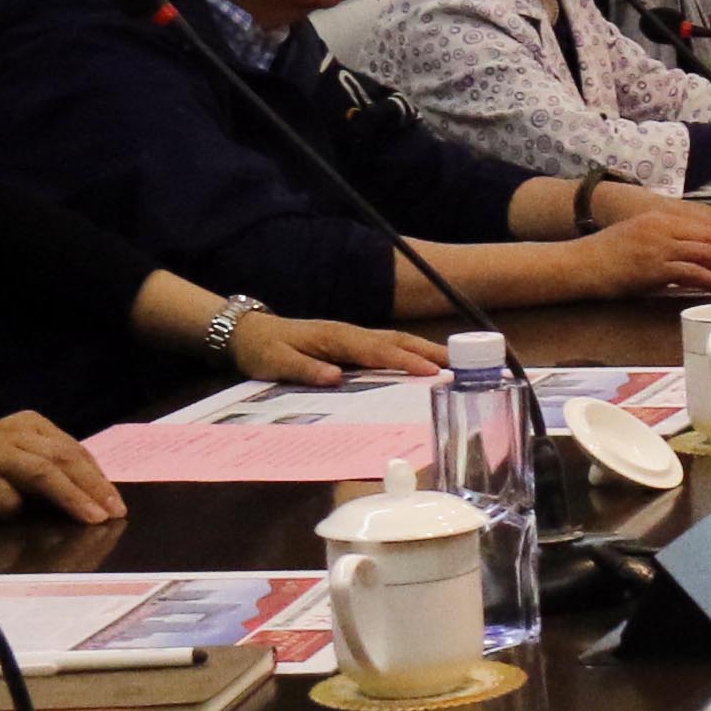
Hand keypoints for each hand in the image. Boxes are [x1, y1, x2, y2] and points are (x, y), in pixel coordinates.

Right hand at [0, 411, 123, 527]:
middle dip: (91, 487)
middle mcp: (13, 433)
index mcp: (31, 426)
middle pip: (62, 458)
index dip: (98, 479)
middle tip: (112, 513)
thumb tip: (98, 501)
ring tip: (90, 518)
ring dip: (69, 497)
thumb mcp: (19, 463)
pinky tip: (15, 517)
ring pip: (40, 472)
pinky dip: (13, 507)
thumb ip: (52, 473)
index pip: (74, 451)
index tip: (117, 506)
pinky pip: (0, 494)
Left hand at [235, 312, 442, 388]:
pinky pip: (387, 347)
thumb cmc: (262, 349)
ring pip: (396, 341)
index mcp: (336, 338)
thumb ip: (304, 370)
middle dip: (430, 352)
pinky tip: (425, 364)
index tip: (433, 372)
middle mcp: (350, 334)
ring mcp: (353, 337)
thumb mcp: (275, 363)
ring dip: (425, 350)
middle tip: (461, 365)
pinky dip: (410, 353)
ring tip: (454, 364)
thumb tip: (335, 378)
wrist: (248, 333)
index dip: (406, 362)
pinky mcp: (352, 344)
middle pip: (397, 341)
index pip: (378, 350)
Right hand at [588, 202, 710, 299]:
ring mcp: (659, 245)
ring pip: (708, 252)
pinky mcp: (654, 266)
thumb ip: (669, 243)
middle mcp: (664, 226)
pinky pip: (693, 272)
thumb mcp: (642, 239)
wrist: (578, 264)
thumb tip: (698, 259)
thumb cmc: (607, 256)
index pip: (709, 224)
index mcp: (662, 217)